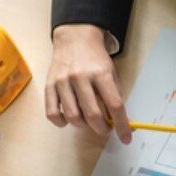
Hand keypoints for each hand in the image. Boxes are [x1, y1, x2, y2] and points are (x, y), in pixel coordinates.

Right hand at [45, 24, 130, 140]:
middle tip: (106, 129)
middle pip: (93, 115)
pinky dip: (61, 122)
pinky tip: (68, 119)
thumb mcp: (111, 72)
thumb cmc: (95, 58)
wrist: (75, 38)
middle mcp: (81, 77)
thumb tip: (121, 122)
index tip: (126, 137)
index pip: (114, 105)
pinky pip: (52, 114)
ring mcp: (63, 82)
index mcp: (101, 73)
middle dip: (102, 129)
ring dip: (84, 126)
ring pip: (73, 117)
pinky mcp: (50, 86)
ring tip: (88, 121)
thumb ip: (115, 96)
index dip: (122, 125)